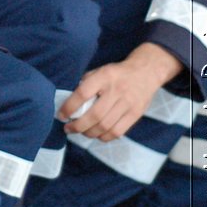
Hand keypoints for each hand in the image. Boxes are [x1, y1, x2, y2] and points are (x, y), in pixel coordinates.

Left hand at [59, 43, 182, 139]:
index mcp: (105, 76)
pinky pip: (117, 132)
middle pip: (95, 115)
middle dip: (78, 126)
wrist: (146, 72)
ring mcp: (128, 103)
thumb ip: (86, 83)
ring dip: (89, 133)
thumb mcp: (100, 70)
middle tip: (68, 129)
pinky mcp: (135, 114)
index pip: (83, 94)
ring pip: (105, 126)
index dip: (69, 107)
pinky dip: (103, 137)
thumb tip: (68, 101)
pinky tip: (96, 134)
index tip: (61, 115)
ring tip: (81, 132)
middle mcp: (117, 90)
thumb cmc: (116, 73)